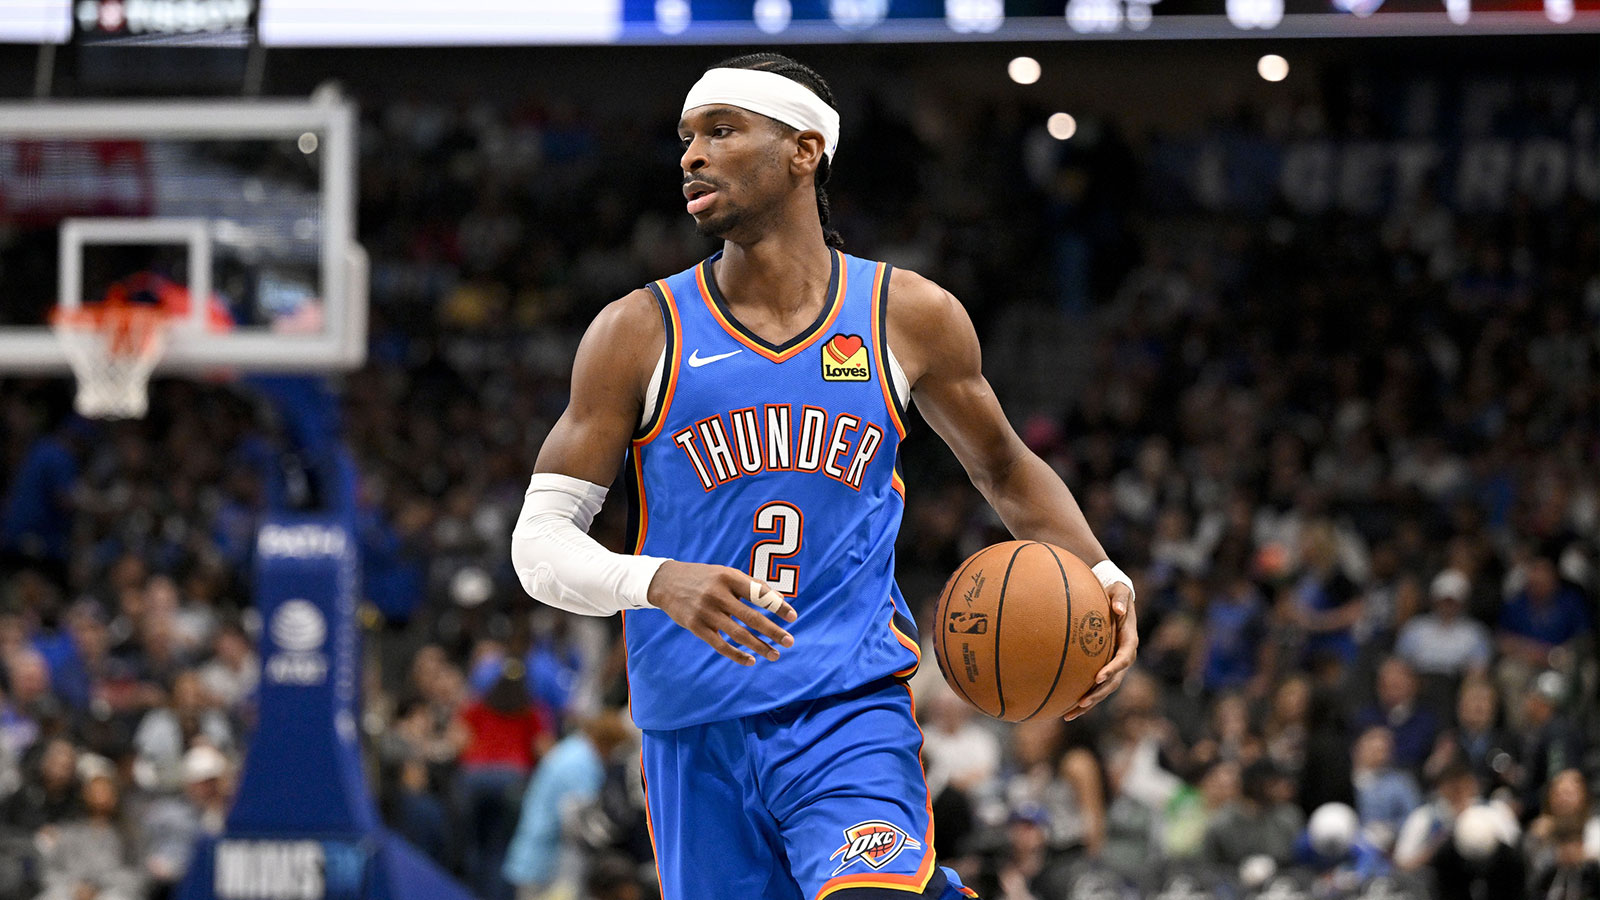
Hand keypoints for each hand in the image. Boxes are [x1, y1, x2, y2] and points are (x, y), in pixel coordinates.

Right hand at [647, 561, 796, 665]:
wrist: (667, 582)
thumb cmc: (705, 578)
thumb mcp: (727, 574)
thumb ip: (752, 585)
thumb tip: (780, 600)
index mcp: (729, 577)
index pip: (759, 593)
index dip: (777, 606)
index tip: (793, 617)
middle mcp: (717, 594)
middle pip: (751, 617)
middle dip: (772, 631)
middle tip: (789, 642)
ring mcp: (705, 611)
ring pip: (738, 634)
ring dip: (759, 646)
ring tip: (774, 655)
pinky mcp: (695, 626)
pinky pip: (720, 645)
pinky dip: (737, 655)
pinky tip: (751, 660)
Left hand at [1064, 582, 1136, 720]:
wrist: (1117, 600)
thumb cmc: (1117, 594)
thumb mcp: (1120, 591)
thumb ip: (1121, 599)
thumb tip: (1119, 609)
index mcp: (1129, 641)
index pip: (1123, 659)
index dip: (1112, 669)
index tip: (1098, 677)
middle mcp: (1124, 656)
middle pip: (1114, 681)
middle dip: (1099, 694)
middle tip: (1082, 702)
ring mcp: (1115, 664)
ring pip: (1104, 689)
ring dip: (1089, 703)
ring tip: (1070, 714)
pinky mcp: (1104, 667)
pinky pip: (1095, 685)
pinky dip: (1083, 698)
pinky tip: (1065, 708)